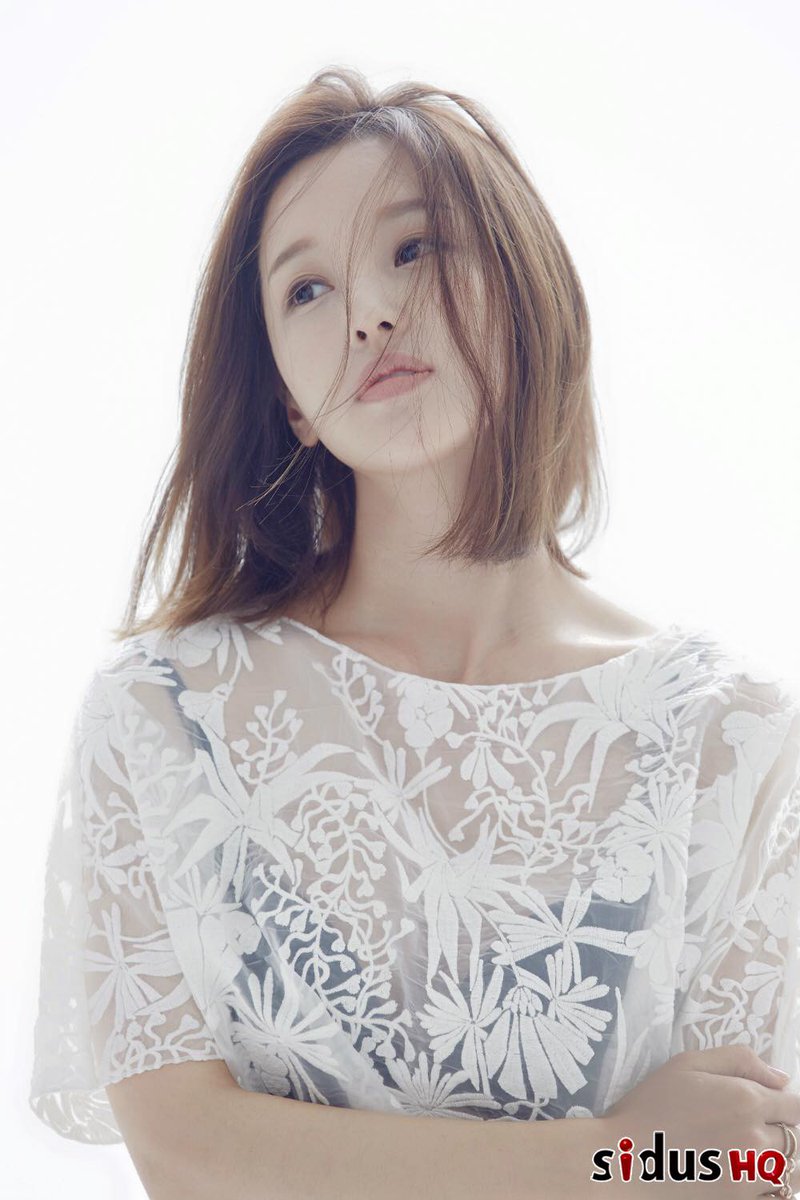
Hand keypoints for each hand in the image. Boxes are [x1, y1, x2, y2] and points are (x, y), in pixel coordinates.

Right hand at [598, 1045, 799, 1196]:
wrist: (624, 1161)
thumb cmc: (650, 1107)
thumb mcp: (687, 1064)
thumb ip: (738, 1060)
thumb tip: (782, 1079)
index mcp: (746, 1100)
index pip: (796, 1105)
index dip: (785, 1103)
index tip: (768, 1104)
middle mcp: (757, 1140)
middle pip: (796, 1137)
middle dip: (782, 1129)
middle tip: (752, 1126)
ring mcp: (751, 1177)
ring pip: (791, 1170)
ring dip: (780, 1160)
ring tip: (750, 1152)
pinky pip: (775, 1195)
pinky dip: (769, 1186)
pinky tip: (743, 1174)